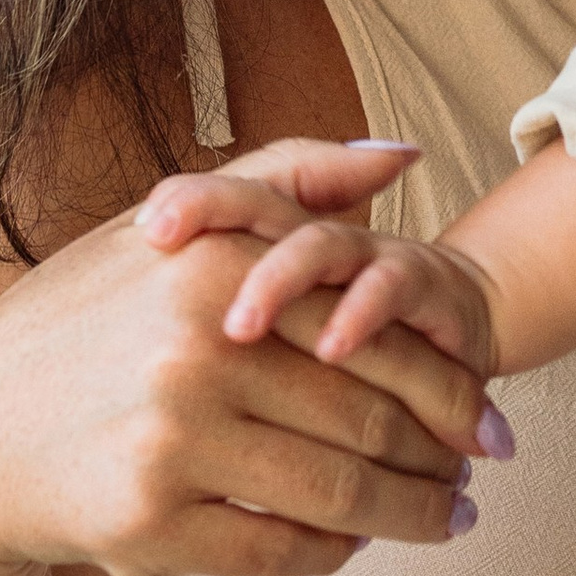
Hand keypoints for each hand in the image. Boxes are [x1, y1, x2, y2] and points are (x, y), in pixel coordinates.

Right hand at [0, 201, 488, 575]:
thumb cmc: (86, 320)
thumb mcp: (173, 227)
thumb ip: (292, 180)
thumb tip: (404, 156)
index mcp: (215, 273)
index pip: (375, 335)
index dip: (450, 383)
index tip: (490, 411)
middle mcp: (196, 356)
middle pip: (370, 420)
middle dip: (443, 455)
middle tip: (479, 473)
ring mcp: (170, 447)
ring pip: (339, 495)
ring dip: (411, 514)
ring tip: (447, 518)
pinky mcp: (148, 527)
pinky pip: (281, 552)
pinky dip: (334, 553)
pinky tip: (356, 543)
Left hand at [137, 136, 504, 383]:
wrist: (451, 359)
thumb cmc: (339, 357)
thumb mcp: (258, 366)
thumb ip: (202, 351)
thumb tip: (125, 372)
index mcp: (271, 242)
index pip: (218, 203)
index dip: (184, 202)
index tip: (140, 229)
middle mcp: (320, 237)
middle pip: (260, 202)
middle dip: (212, 211)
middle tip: (158, 240)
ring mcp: (372, 257)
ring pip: (321, 243)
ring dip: (279, 276)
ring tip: (238, 324)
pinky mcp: (427, 289)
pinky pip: (391, 289)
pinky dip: (361, 316)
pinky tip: (330, 351)